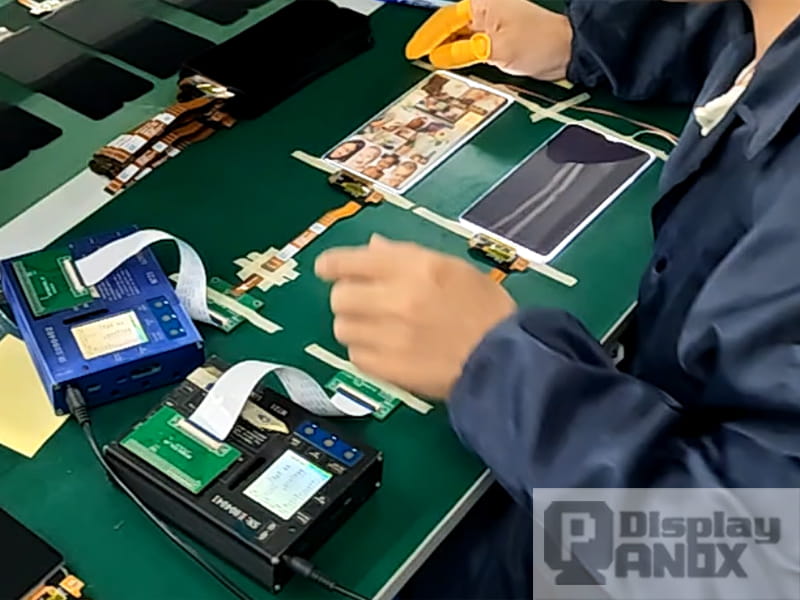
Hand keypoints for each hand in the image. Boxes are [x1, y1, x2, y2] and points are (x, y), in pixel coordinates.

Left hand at [315, 235, 516, 398]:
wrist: (506, 361)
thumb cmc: (486, 311)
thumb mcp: (453, 269)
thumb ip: (408, 257)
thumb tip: (373, 248)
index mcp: (415, 267)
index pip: (351, 261)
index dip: (332, 265)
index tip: (327, 269)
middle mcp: (397, 299)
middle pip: (340, 297)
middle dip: (347, 298)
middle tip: (364, 303)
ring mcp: (391, 337)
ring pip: (342, 329)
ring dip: (355, 327)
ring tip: (378, 329)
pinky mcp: (390, 369)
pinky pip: (356, 357)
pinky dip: (365, 353)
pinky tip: (386, 350)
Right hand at [405, 0, 572, 79]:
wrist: (567, 51)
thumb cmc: (539, 42)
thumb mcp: (496, 49)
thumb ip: (463, 52)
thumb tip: (438, 57)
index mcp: (482, 4)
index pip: (444, 20)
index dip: (426, 38)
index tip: (413, 53)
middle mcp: (485, 11)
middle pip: (449, 28)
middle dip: (433, 44)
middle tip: (417, 61)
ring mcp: (491, 26)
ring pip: (459, 39)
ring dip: (445, 52)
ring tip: (430, 67)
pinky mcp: (498, 41)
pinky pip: (471, 48)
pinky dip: (460, 57)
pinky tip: (453, 68)